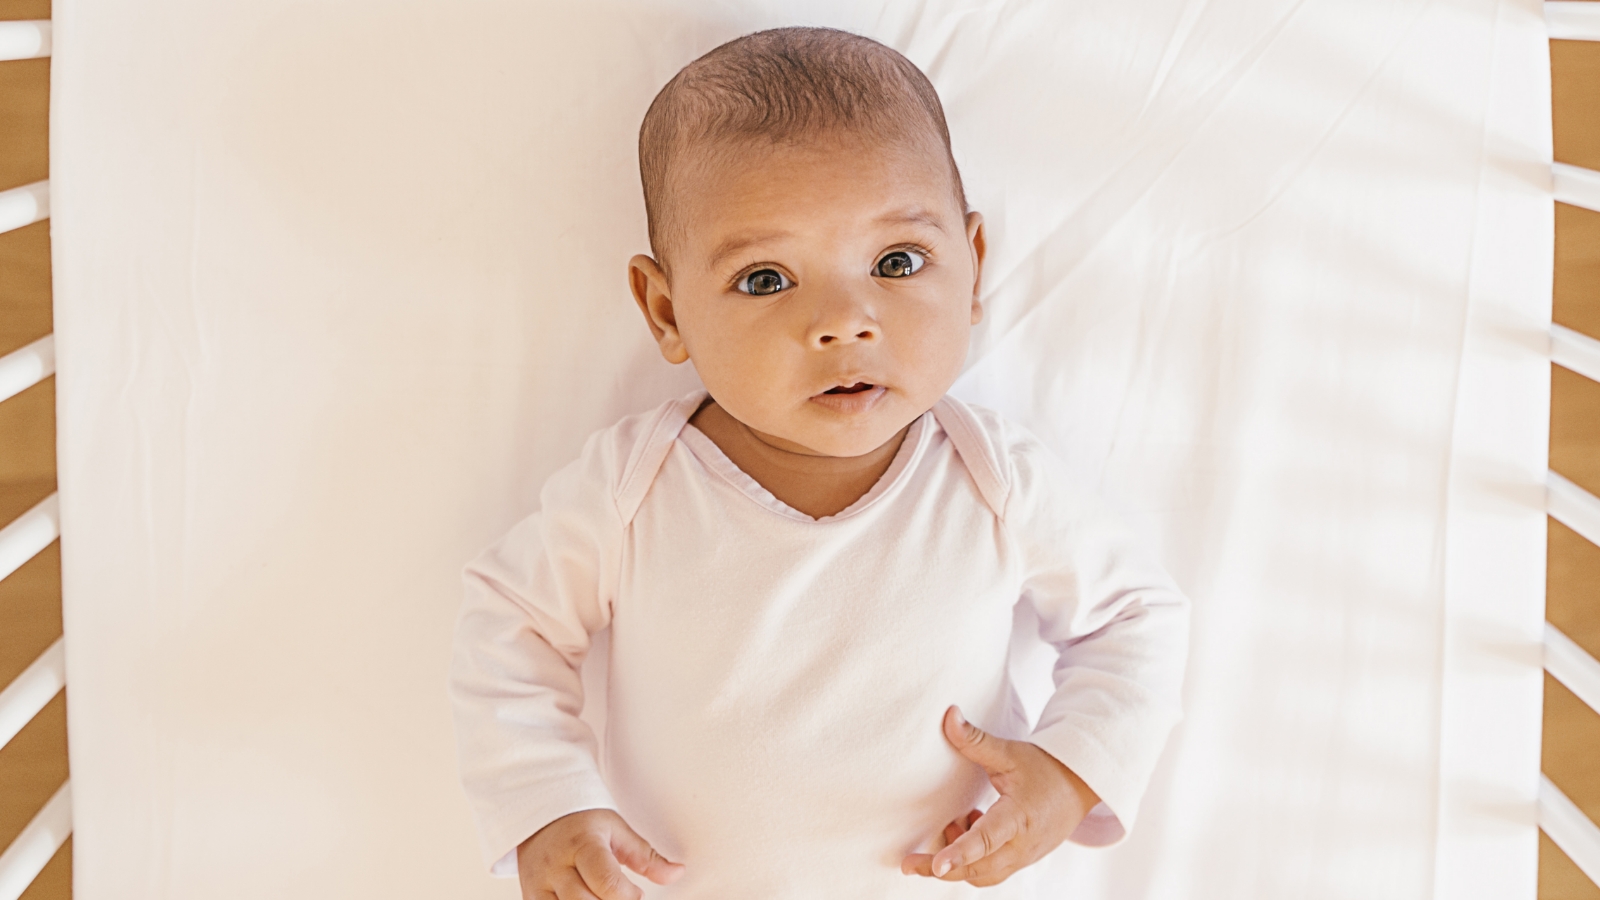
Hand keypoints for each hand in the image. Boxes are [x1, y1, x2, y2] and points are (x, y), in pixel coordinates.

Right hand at [517, 809, 683, 899]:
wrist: (540, 815)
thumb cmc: (583, 823)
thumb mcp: (617, 830)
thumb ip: (646, 857)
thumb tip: (677, 873)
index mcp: (583, 844)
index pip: (606, 882)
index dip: (628, 897)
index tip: (636, 895)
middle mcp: (556, 866)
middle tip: (622, 897)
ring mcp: (539, 884)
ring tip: (603, 898)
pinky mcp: (530, 896)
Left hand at [901, 706, 1099, 886]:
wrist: (1081, 785)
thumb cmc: (1046, 768)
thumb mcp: (1010, 753)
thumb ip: (975, 740)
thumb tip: (949, 715)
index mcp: (1018, 817)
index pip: (985, 841)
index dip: (959, 854)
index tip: (936, 866)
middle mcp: (1021, 845)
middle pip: (977, 869)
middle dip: (941, 868)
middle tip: (908, 863)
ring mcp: (1023, 857)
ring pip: (983, 875)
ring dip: (958, 862)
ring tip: (953, 824)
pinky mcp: (1022, 859)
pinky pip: (991, 871)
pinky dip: (973, 859)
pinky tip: (969, 826)